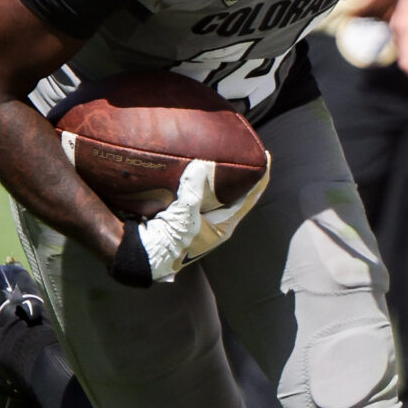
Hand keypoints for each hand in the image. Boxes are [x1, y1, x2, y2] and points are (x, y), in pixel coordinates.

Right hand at [132, 157, 269, 280]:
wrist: (142, 256)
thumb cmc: (168, 244)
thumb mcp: (183, 218)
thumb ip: (193, 192)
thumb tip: (201, 166)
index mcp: (223, 227)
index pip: (248, 198)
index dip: (259, 179)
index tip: (265, 157)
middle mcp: (215, 223)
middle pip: (234, 194)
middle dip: (238, 174)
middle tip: (241, 151)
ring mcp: (200, 219)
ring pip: (215, 193)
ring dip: (217, 176)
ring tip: (219, 153)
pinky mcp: (184, 214)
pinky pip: (196, 193)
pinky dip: (198, 180)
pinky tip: (194, 166)